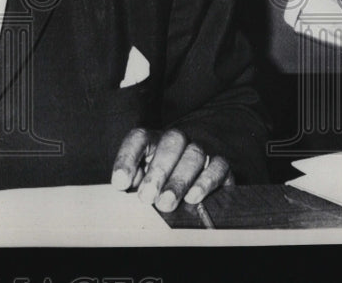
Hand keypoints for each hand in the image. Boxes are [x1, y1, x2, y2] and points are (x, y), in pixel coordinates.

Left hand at [110, 128, 234, 211]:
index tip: (120, 183)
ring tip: (166, 203)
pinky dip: (206, 182)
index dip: (127, 158)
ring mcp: (201, 149)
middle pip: (170, 143)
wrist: (201, 166)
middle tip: (146, 197)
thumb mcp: (144, 174)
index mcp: (153, 139)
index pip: (139, 139)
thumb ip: (134, 177)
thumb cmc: (163, 176)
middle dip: (157, 171)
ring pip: (194, 155)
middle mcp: (177, 140)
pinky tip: (193, 197)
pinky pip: (218, 166)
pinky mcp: (221, 164)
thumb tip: (126, 184)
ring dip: (179, 181)